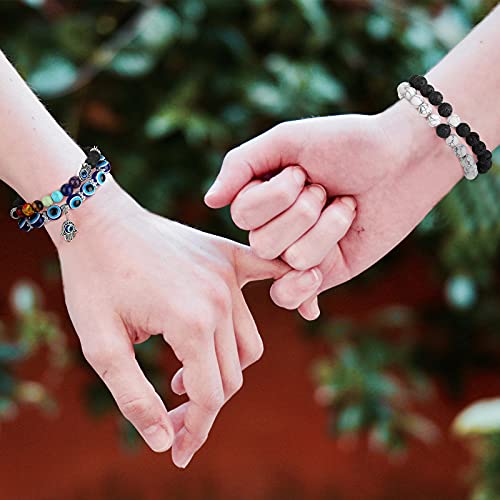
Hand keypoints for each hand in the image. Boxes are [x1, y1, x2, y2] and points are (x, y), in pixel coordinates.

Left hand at [53, 178, 287, 467]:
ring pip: (247, 343)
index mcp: (190, 322)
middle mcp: (220, 299)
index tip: (178, 451)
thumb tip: (165, 442)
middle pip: (232, 374)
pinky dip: (294, 292)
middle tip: (168, 411)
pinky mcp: (229, 256)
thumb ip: (135, 398)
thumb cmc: (92, 280)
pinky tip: (308, 309)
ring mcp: (228, 275)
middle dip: (202, 405)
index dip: (194, 430)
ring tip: (182, 375)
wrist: (98, 220)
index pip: (209, 395)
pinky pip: (274, 276)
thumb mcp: (100, 345)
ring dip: (224, 370)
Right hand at [205, 102, 462, 318]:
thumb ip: (241, 164)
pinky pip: (291, 295)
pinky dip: (301, 290)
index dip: (278, 194)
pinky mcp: (323, 273)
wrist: (401, 161)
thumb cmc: (345, 143)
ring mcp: (297, 252)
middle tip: (327, 190)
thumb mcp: (286, 140)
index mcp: (260, 196)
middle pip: (263, 242)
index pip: (243, 214)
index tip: (304, 171)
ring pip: (291, 261)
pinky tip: (317, 277)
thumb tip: (209, 201)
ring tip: (345, 208)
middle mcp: (274, 227)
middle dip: (304, 211)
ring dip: (327, 229)